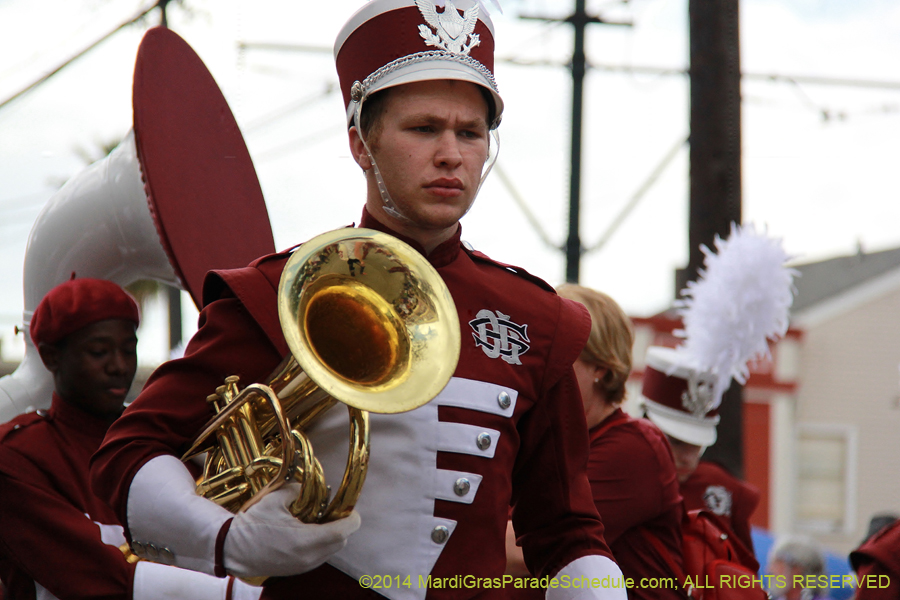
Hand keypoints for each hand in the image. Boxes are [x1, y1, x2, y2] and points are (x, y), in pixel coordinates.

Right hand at [223, 483, 360, 577]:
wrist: (232, 549)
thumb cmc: (253, 524)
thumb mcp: (276, 498)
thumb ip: (298, 490)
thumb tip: (310, 488)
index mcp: (305, 540)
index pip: (343, 532)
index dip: (351, 519)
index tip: (350, 509)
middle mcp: (308, 557)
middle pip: (340, 542)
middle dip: (342, 526)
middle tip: (333, 511)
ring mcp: (302, 566)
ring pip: (330, 551)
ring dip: (331, 536)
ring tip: (319, 521)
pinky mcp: (297, 570)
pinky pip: (319, 557)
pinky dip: (320, 544)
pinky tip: (308, 532)